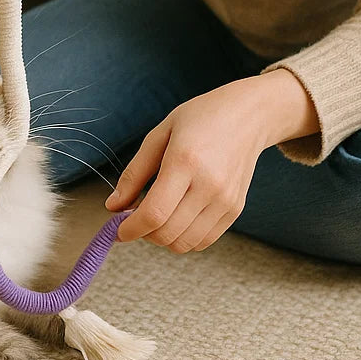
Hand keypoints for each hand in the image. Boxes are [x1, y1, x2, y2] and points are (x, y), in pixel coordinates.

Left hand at [104, 71, 316, 253]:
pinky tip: (177, 217)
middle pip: (168, 233)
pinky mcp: (236, 209)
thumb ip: (135, 173)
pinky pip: (203, 241)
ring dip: (163, 238)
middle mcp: (209, 185)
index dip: (131, 228)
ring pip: (185, 244)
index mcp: (185, 161)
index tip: (117, 230)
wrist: (247, 116)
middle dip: (143, 234)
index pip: (154, 213)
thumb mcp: (159, 135)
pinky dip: (184, 238)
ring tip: (156, 216)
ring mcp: (225, 201)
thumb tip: (113, 206)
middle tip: (133, 218)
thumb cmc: (200, 119)